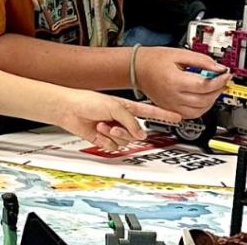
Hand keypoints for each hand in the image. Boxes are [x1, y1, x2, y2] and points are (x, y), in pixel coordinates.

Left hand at [56, 91, 182, 150]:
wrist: (69, 109)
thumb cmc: (88, 101)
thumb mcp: (114, 106)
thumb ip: (130, 120)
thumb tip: (140, 134)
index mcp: (128, 107)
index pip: (151, 111)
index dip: (165, 115)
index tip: (178, 117)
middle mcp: (122, 119)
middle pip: (137, 132)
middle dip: (126, 131)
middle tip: (114, 125)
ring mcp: (114, 129)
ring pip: (125, 141)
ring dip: (114, 135)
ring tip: (102, 125)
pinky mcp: (104, 139)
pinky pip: (113, 146)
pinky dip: (106, 141)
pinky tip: (98, 131)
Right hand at [136, 48, 231, 119]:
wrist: (137, 69)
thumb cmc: (154, 60)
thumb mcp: (179, 53)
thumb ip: (201, 61)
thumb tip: (218, 68)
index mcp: (175, 81)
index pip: (204, 86)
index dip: (219, 80)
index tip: (226, 74)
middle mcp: (173, 97)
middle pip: (204, 100)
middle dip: (218, 90)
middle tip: (222, 80)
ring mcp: (171, 106)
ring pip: (200, 111)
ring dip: (211, 101)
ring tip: (214, 89)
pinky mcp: (170, 110)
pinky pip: (191, 115)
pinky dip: (201, 108)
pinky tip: (203, 97)